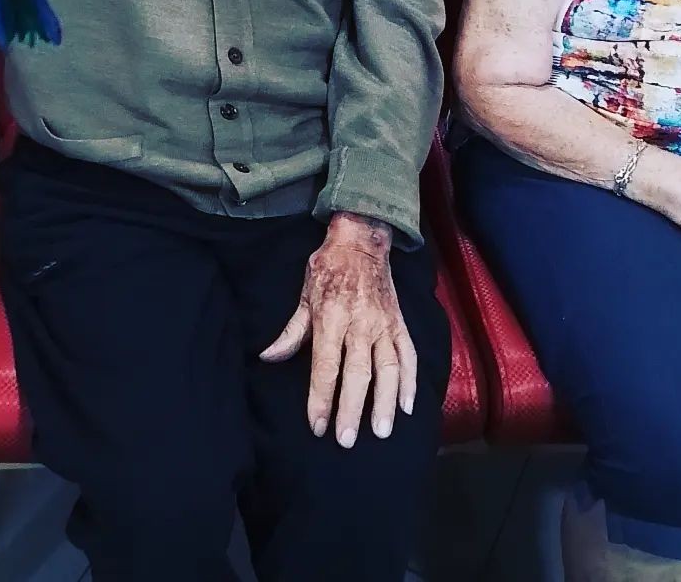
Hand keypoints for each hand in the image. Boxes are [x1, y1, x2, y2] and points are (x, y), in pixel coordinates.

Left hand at [260, 212, 416, 447]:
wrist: (362, 241)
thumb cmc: (328, 268)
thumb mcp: (304, 296)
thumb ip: (291, 332)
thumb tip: (268, 357)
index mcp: (331, 317)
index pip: (325, 366)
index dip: (320, 397)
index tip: (318, 425)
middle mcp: (360, 324)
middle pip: (357, 373)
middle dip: (351, 408)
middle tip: (346, 440)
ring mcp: (384, 325)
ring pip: (388, 369)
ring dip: (386, 403)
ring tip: (381, 431)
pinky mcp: (400, 324)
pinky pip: (410, 357)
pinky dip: (412, 383)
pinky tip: (408, 407)